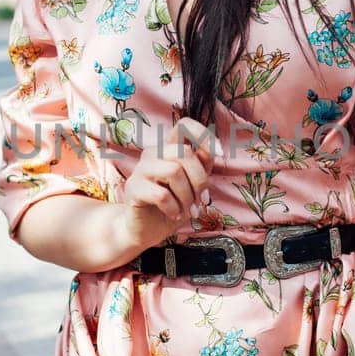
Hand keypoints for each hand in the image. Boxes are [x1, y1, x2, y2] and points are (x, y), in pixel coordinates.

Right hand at [117, 116, 215, 253]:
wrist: (147, 230)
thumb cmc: (173, 205)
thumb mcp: (194, 184)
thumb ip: (202, 165)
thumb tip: (216, 151)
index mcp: (170, 149)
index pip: (184, 125)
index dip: (204, 135)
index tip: (221, 154)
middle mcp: (154, 153)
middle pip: (185, 152)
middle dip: (200, 180)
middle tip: (201, 201)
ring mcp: (141, 169)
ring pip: (174, 171)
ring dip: (187, 196)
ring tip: (187, 210)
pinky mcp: (133, 188)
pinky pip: (161, 194)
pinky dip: (174, 208)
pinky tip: (174, 215)